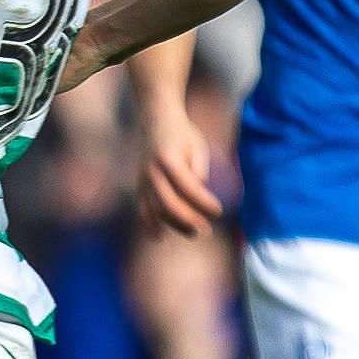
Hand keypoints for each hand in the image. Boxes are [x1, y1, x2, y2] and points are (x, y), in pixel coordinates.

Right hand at [136, 102, 221, 236]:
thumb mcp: (197, 144)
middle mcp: (152, 171)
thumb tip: (201, 189)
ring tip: (194, 232)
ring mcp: (143, 179)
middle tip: (207, 230)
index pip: (188, 187)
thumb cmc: (181, 133)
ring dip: (174, 225)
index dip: (204, 202)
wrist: (155, 120)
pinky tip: (160, 237)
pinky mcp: (139, 184)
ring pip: (156, 210)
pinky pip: (141, 208)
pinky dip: (149, 224)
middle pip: (170, 204)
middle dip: (190, 220)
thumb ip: (199, 167)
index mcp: (168, 159)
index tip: (219, 211)